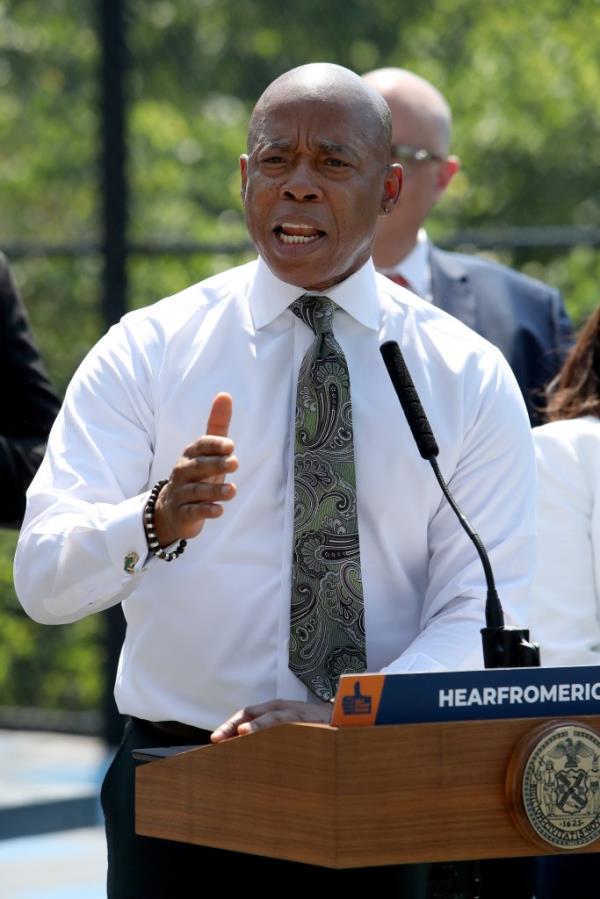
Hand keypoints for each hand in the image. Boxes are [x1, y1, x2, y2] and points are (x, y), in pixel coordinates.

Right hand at [153, 393, 237, 546]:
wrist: (172, 511)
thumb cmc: (196, 476)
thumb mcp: (208, 452)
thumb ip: (217, 426)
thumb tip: (224, 394)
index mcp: (190, 455)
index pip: (200, 446)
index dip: (214, 445)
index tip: (231, 446)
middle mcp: (183, 472)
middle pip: (198, 467)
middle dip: (216, 464)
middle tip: (235, 463)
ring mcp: (181, 494)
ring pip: (196, 491)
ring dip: (215, 491)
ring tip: (232, 490)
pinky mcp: (183, 514)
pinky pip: (193, 512)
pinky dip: (206, 511)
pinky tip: (219, 511)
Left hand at [210, 699, 332, 742]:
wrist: (346, 719)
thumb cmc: (316, 728)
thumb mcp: (290, 730)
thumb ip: (271, 738)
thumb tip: (247, 751)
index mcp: (276, 710)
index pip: (247, 714)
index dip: (230, 725)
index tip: (215, 740)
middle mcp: (283, 708)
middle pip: (252, 712)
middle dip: (234, 724)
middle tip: (217, 738)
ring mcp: (296, 713)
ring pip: (271, 717)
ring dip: (257, 725)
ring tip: (242, 732)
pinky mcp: (310, 720)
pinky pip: (293, 724)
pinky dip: (281, 728)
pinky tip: (274, 736)